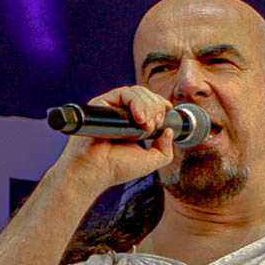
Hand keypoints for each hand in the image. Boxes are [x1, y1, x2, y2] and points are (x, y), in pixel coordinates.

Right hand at [54, 85, 177, 194]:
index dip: (159, 104)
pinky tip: (139, 119)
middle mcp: (121, 113)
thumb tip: (169, 132)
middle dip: (156, 108)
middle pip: (146, 95)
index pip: (149, 102)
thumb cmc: (116, 168)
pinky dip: (136, 103)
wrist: (95, 171)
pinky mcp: (101, 103)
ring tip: (146, 126)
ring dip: (148, 107)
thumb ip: (164, 150)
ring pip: (137, 92)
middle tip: (152, 127)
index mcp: (131, 123)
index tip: (166, 111)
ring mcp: (111, 107)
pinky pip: (124, 93)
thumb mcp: (149, 162)